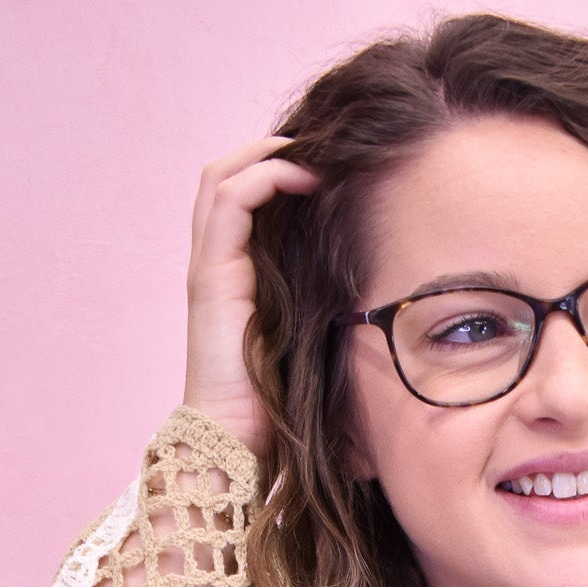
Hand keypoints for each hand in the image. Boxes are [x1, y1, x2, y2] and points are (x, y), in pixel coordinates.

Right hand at [181, 135, 318, 461]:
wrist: (235, 442)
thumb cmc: (276, 405)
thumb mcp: (310, 342)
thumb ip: (324, 308)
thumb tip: (378, 294)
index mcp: (233, 275)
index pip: (242, 197)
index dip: (276, 169)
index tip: (327, 167)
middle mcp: (215, 263)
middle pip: (224, 175)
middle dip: (269, 147)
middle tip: (320, 143)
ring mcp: (209, 267)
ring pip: (220, 176)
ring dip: (267, 152)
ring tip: (313, 149)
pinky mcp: (211, 275)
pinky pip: (229, 200)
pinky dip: (264, 177)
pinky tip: (305, 178)